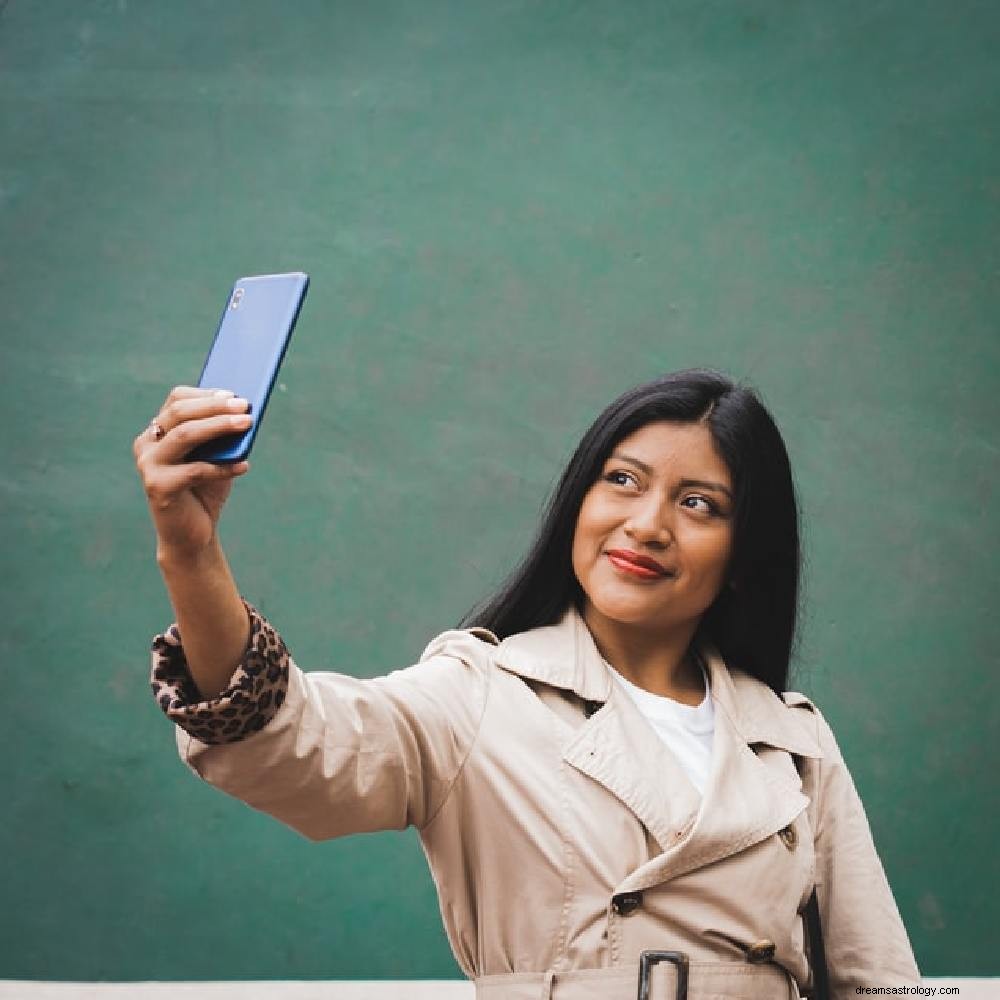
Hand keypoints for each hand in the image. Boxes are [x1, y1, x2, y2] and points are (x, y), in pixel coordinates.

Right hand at [133, 386, 252, 559]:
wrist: (193, 534)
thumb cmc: (205, 490)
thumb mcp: (215, 457)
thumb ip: (222, 436)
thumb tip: (243, 411)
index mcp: (158, 431)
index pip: (176, 400)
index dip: (206, 394)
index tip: (233, 394)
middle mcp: (147, 444)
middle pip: (180, 413)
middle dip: (215, 406)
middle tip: (244, 405)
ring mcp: (148, 465)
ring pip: (184, 435)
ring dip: (219, 426)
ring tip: (247, 424)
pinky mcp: (157, 487)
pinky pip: (194, 470)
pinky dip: (223, 467)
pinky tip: (244, 466)